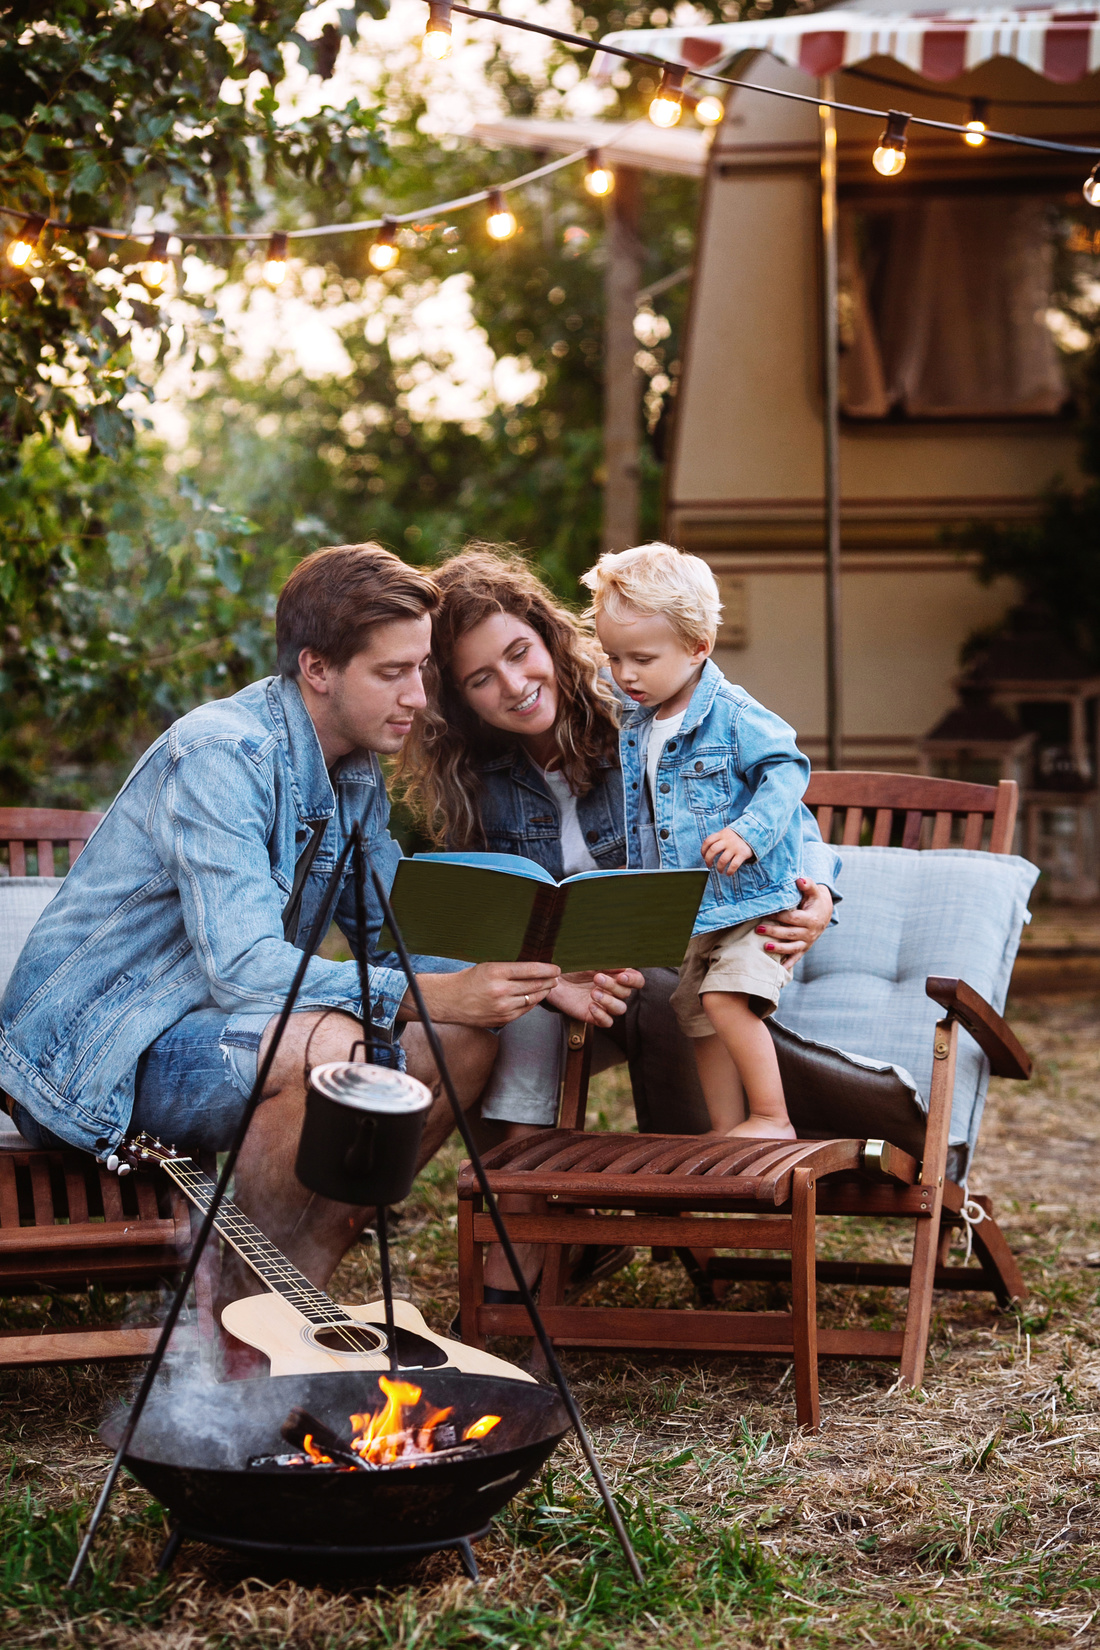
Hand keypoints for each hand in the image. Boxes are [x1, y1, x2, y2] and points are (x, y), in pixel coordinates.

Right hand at [399, 961, 560, 1025]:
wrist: (450, 1000)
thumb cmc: (469, 980)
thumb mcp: (488, 967)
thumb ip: (511, 969)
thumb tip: (535, 969)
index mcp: (497, 972)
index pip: (531, 969)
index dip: (547, 969)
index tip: (556, 968)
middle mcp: (501, 990)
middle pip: (535, 984)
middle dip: (549, 980)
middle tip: (556, 977)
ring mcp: (503, 1006)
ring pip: (532, 998)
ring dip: (544, 992)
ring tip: (550, 986)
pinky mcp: (502, 1018)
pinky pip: (524, 1010)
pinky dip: (532, 1003)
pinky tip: (536, 997)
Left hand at [547, 968, 643, 1028]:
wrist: (554, 978)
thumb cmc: (574, 967)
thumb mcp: (590, 961)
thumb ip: (607, 963)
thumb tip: (623, 966)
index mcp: (617, 976)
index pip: (637, 981)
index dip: (634, 980)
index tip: (622, 976)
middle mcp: (614, 991)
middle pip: (626, 993)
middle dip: (613, 985)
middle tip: (596, 978)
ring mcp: (605, 1005)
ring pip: (620, 1009)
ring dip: (609, 1001)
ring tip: (593, 993)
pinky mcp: (594, 1016)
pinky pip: (607, 1022)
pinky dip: (602, 1015)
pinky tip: (590, 1006)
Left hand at [700, 826, 753, 875]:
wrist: (754, 833)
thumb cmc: (737, 837)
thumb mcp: (727, 833)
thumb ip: (719, 839)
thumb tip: (707, 853)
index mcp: (722, 834)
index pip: (708, 841)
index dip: (703, 850)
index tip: (703, 856)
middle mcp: (727, 840)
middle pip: (713, 850)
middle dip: (708, 860)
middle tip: (709, 866)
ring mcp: (735, 847)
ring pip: (722, 860)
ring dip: (719, 868)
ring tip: (720, 871)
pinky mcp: (742, 854)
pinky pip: (733, 865)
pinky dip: (729, 871)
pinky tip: (728, 873)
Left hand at [755, 876, 833, 964]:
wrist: (825, 912)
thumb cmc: (815, 900)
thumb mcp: (814, 891)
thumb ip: (807, 884)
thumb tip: (800, 879)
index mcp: (811, 919)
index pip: (793, 918)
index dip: (780, 916)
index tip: (767, 912)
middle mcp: (810, 932)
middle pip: (790, 933)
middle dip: (774, 932)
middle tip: (758, 929)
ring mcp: (807, 942)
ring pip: (792, 948)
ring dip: (778, 949)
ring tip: (765, 947)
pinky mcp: (805, 948)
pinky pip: (796, 957)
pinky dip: (788, 963)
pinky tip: (779, 968)